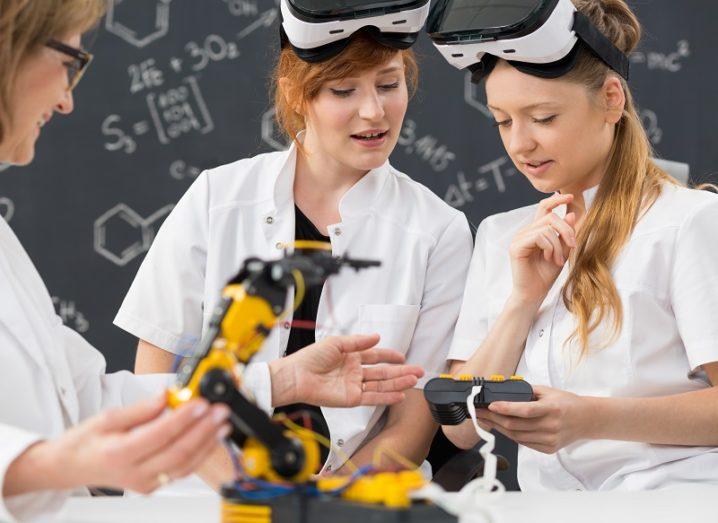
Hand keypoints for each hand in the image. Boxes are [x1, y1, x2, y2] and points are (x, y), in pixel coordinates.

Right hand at [5, 395, 231, 495]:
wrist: (70, 467)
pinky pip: (181, 471)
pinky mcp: (152, 485)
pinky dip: (199, 455)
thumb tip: (167, 396)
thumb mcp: (108, 417)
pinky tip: (211, 439)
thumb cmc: (85, 442)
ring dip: (208, 443)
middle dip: (204, 430)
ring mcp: (144, 483)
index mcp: (119, 453)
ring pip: (184, 465)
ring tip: (223, 424)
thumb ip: (141, 409)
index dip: (184, 418)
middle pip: (178, 452)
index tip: (201, 403)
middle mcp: (134, 472)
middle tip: (221, 411)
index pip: (160, 435)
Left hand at [271, 333, 423, 407]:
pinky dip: (386, 396)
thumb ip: (358, 342)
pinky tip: (399, 394)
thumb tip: (377, 337)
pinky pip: (372, 397)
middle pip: (383, 372)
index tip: (402, 356)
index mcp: (351, 357)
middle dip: (401, 371)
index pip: (376, 356)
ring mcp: (354, 386)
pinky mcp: (351, 399)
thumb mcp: (336, 343)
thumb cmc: (311, 358)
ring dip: (398, 383)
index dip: (389, 356)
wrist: (296, 376)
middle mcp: (355, 372)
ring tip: (414, 380)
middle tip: (418, 370)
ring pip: (381, 385)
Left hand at [474, 385, 588, 453]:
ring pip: (516, 436)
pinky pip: (523, 443)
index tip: (490, 405)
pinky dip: (510, 435)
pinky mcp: (548, 449)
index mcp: (552, 409)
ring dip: (498, 427)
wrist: (586, 420)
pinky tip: (501, 427)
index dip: (505, 408)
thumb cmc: (566, 403)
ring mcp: (550, 440)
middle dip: (493, 418)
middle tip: (479, 412)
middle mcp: (551, 426)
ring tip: (486, 419)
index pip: (524, 410)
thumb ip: (526, 391)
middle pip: (516, 425)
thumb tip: (503, 391)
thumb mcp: (548, 391)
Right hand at [509, 194, 576, 305]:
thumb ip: (565, 235)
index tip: (570, 197)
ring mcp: (519, 238)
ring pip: (547, 228)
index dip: (556, 200)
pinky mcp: (516, 246)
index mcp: (534, 231)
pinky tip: (549, 258)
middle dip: (566, 231)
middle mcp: (525, 232)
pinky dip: (550, 247)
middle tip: (573, 246)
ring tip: (558, 260)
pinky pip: (539, 236)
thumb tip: (571, 214)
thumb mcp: (562, 252)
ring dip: (558, 245)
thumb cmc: (545, 275)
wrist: (533, 294)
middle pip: (550, 218)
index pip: (543, 208)